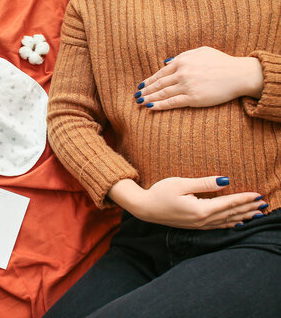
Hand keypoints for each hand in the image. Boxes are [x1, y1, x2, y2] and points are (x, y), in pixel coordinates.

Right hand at [108, 177, 265, 228]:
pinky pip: (218, 226)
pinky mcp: (194, 226)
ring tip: (257, 214)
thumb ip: (204, 183)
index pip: (228, 203)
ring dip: (242, 216)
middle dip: (248, 208)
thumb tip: (225, 181)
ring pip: (226, 221)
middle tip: (264, 204)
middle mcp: (201, 220)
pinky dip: (230, 224)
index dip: (244, 198)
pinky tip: (237, 223)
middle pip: (230, 214)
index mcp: (200, 210)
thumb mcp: (181, 184)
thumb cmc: (159, 192)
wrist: (144, 208)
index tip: (258, 194)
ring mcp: (198, 225)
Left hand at [135, 46, 262, 109]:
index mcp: (183, 60)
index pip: (160, 73)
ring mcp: (187, 86)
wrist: (240, 74)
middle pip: (158, 84)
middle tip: (136, 96)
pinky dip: (159, 105)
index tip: (141, 86)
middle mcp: (182, 73)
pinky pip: (172, 103)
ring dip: (149, 99)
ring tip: (140, 103)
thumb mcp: (201, 51)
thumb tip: (166, 62)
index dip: (149, 81)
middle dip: (146, 91)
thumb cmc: (222, 62)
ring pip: (162, 94)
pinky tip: (150, 108)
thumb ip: (183, 55)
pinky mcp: (193, 98)